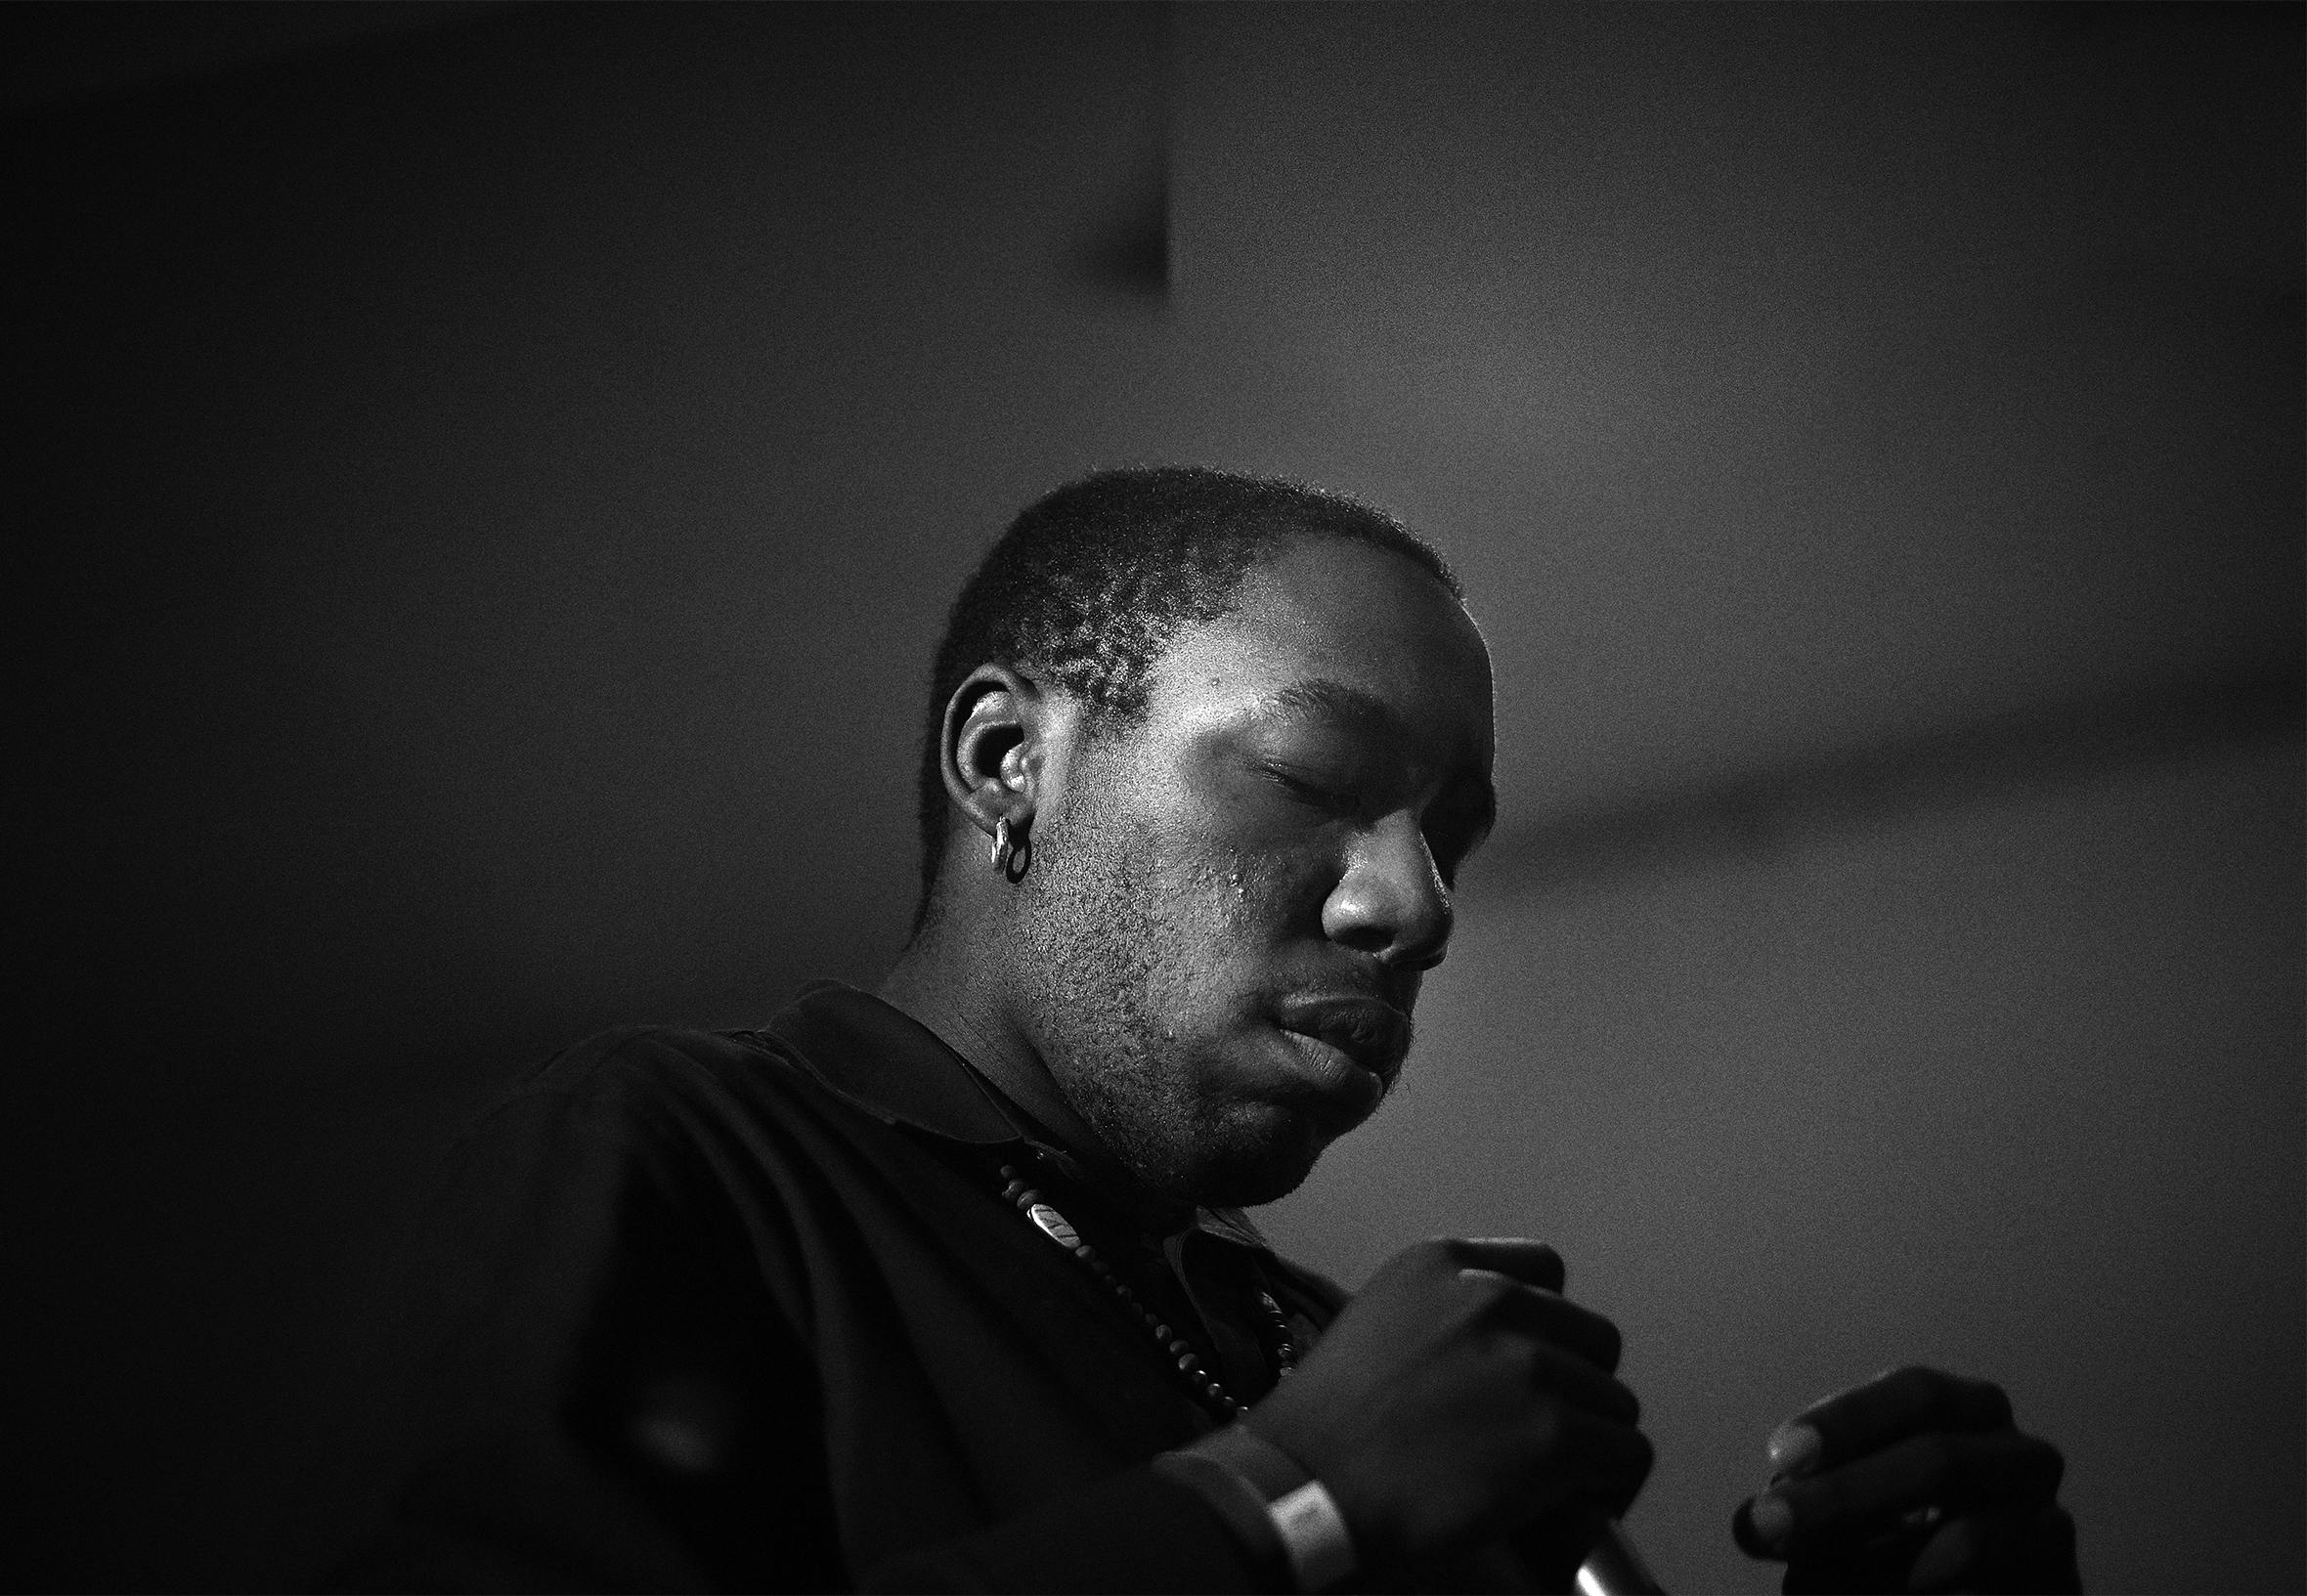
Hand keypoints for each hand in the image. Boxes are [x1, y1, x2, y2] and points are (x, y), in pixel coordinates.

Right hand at [1245, 1237, 1651, 1570]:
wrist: (1301, 1488)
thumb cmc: (1321, 1426)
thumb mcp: (1375, 1321)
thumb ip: (1443, 1318)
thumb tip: (1501, 1357)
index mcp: (1442, 1262)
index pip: (1547, 1271)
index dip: (1547, 1329)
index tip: (1528, 1371)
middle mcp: (1494, 1300)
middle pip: (1594, 1340)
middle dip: (1574, 1389)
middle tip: (1536, 1437)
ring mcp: (1529, 1367)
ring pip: (1615, 1402)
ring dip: (1591, 1443)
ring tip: (1549, 1481)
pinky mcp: (1554, 1436)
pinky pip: (1627, 1454)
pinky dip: (1607, 1487)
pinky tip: (1568, 1506)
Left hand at [1734, 1366, 2078, 1592]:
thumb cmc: (1902, 1548)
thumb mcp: (1851, 1510)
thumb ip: (1811, 1504)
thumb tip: (1754, 1521)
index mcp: (1970, 1416)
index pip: (1918, 1394)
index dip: (1848, 1419)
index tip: (1781, 1455)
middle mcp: (2020, 1460)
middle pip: (1939, 1461)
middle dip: (1842, 1496)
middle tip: (1767, 1526)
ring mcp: (2049, 1532)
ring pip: (1966, 1543)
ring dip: (1872, 1566)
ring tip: (1805, 1586)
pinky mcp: (2061, 1592)